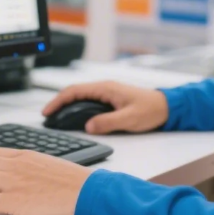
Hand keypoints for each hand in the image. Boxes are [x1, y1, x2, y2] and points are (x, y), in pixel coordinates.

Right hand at [42, 81, 168, 134]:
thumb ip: (108, 122)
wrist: (167, 107)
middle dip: (58, 103)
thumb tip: (88, 126)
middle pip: (74, 93)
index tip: (47, 112)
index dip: (58, 101)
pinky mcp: (110, 100)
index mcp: (106, 88)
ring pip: (80, 97)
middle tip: (47, 117)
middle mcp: (104, 88)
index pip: (75, 91)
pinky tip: (74, 117)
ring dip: (67, 105)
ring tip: (56, 118)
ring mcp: (107, 93)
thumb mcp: (129, 119)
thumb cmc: (151, 109)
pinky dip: (77, 108)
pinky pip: (88, 101)